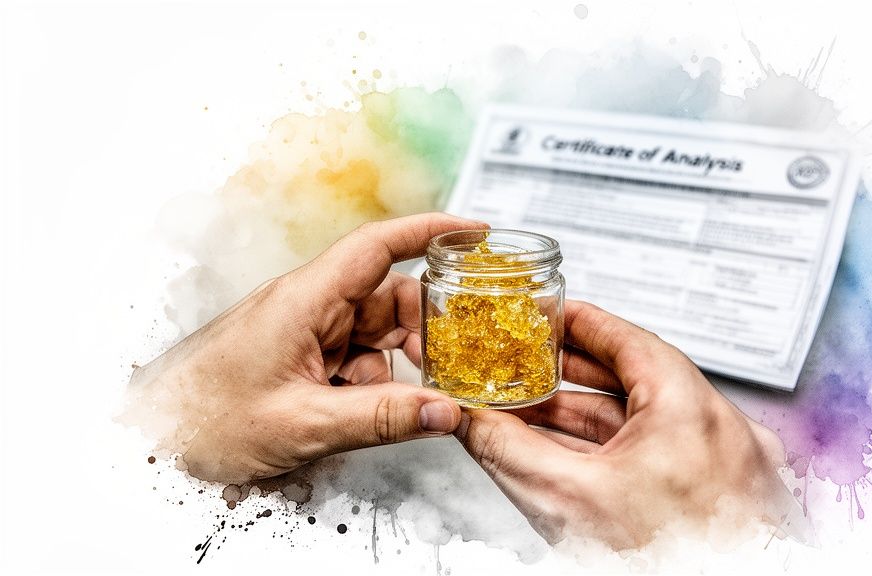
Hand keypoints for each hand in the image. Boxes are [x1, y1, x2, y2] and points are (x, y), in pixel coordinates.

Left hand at [124, 213, 486, 483]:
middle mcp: (309, 306)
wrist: (153, 439)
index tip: (475, 231)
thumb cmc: (203, 419)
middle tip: (451, 366)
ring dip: (395, 367)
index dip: (431, 231)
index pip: (379, 246)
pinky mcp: (302, 356)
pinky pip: (356, 359)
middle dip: (423, 332)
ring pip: (376, 334)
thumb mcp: (303, 424)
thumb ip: (381, 418)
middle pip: (389, 298)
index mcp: (305, 299)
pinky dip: (372, 384)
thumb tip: (445, 411)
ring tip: (400, 403)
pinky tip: (361, 412)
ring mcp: (306, 331)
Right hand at [454, 301, 790, 548]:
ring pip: (651, 424)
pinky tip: (578, 462)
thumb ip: (509, 450)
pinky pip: (669, 458)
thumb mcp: (568, 502)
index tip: (547, 314)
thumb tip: (473, 422)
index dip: (578, 323)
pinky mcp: (728, 500)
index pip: (627, 339)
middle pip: (637, 380)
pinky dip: (622, 453)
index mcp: (692, 410)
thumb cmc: (668, 565)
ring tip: (536, 415)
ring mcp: (732, 468)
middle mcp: (724, 432)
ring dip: (591, 420)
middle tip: (529, 363)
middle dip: (573, 376)